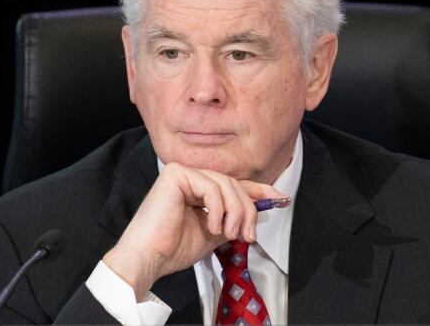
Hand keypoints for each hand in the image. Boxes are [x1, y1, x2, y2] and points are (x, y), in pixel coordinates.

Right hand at [101, 162, 285, 300]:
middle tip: (248, 235)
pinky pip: (211, 186)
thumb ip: (233, 218)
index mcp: (198, 189)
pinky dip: (218, 208)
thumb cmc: (174, 248)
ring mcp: (182, 173)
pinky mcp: (175, 174)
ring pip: (225, 184)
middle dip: (247, 210)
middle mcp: (190, 176)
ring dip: (235, 212)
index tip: (280, 198)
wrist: (149, 257)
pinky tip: (212, 226)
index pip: (233, 184)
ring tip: (230, 233)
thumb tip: (261, 209)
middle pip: (233, 184)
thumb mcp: (215, 231)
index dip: (258, 190)